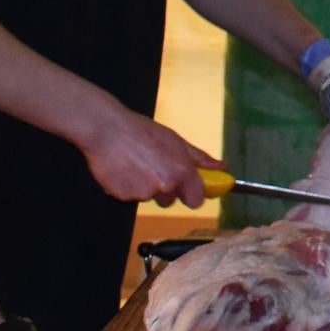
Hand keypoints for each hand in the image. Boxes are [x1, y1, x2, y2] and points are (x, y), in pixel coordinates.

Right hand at [81, 103, 213, 206]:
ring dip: (145, 186)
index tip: (187, 188)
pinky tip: (123, 169)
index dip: (191, 194)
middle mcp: (165, 186)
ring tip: (135, 164)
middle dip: (165, 188)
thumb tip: (222, 168)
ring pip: (149, 197)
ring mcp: (143, 193)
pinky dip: (128, 187)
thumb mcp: (176, 141)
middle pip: (170, 200)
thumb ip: (200, 158)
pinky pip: (130, 197)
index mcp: (181, 172)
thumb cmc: (142, 132)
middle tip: (154, 167)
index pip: (196, 200)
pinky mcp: (123, 197)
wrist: (107, 130)